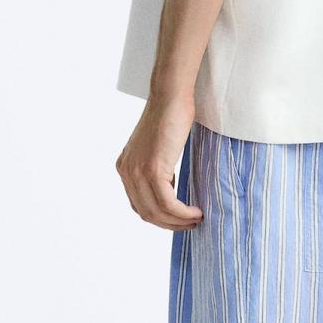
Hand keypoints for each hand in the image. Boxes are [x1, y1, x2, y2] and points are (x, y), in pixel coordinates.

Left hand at [115, 90, 202, 229]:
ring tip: (196, 219)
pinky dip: (183, 213)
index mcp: (125, 168)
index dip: (160, 217)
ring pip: (157, 212)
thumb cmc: (170, 116)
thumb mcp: (158, 147)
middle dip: (170, 224)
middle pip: (146, 213)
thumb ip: (158, 168)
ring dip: (178, 221)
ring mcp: (137, 172)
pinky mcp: (152, 170)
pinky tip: (196, 212)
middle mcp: (126, 172)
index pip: (139, 205)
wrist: (170, 97)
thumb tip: (171, 188)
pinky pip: (168, 203)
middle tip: (191, 224)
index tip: (179, 219)